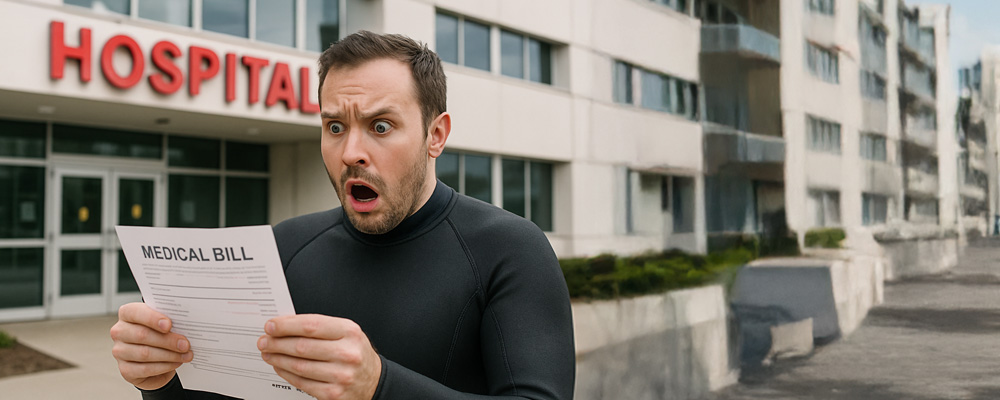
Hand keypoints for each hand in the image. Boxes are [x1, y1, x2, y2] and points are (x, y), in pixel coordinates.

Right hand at [109, 303, 193, 389]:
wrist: (155, 358)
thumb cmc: (160, 334)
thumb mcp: (164, 323)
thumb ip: (169, 321)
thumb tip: (186, 325)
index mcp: (127, 314)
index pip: (135, 312)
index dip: (152, 318)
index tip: (169, 324)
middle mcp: (120, 332)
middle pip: (142, 335)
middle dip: (167, 340)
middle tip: (185, 344)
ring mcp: (120, 351)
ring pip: (145, 353)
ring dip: (170, 355)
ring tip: (186, 355)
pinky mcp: (125, 369)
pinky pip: (146, 369)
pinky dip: (164, 366)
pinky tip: (176, 363)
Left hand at [258, 314, 381, 399]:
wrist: (373, 380)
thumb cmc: (355, 353)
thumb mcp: (347, 333)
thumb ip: (320, 327)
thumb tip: (285, 326)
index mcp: (349, 332)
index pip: (311, 326)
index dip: (286, 325)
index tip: (271, 326)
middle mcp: (347, 353)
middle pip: (301, 346)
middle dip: (277, 343)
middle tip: (264, 341)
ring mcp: (340, 376)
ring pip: (299, 366)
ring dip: (278, 359)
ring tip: (268, 353)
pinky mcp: (333, 394)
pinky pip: (302, 383)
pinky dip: (286, 374)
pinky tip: (279, 367)